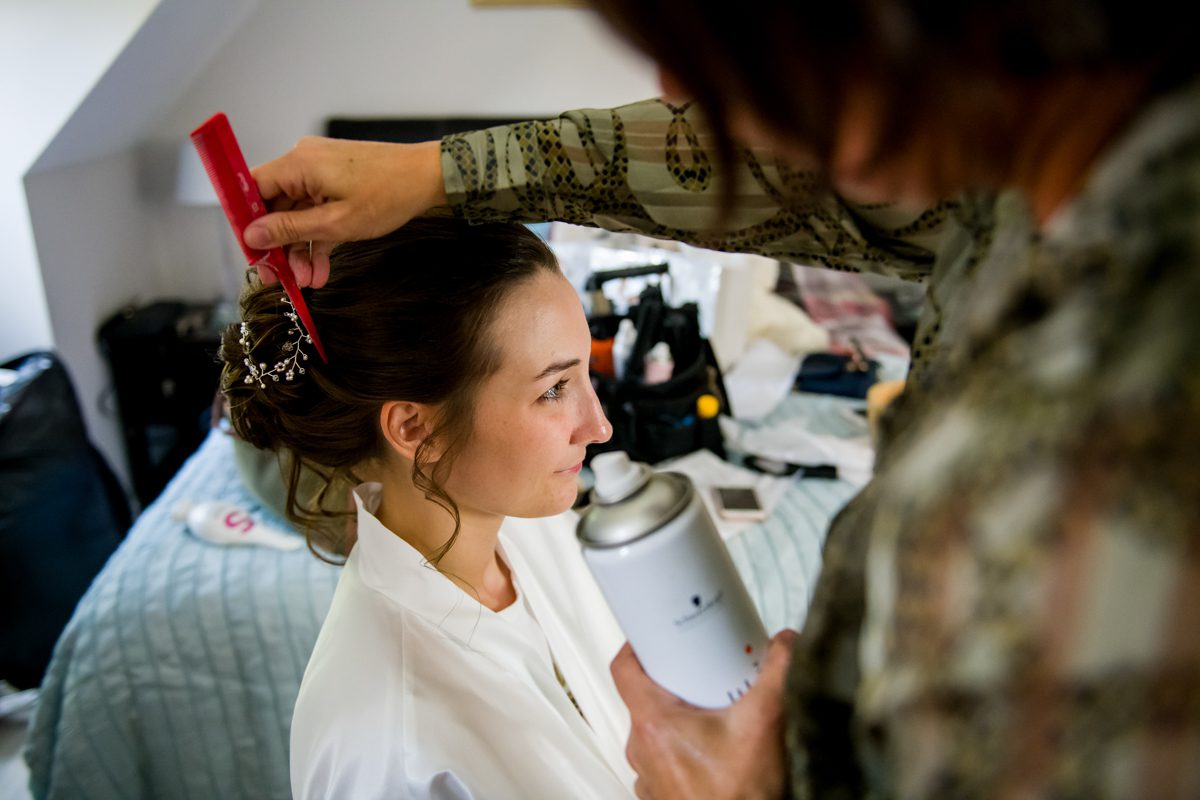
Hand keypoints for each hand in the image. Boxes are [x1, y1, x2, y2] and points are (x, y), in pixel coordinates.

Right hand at [244, 137, 447, 287]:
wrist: (429, 178)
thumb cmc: (389, 195)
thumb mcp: (336, 223)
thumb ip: (290, 229)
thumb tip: (250, 235)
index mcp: (298, 164)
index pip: (252, 189)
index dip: (247, 224)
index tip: (253, 255)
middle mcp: (303, 162)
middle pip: (274, 207)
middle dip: (280, 247)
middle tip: (281, 280)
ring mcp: (320, 172)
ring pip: (297, 215)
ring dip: (301, 249)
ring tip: (309, 282)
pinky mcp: (335, 183)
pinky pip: (316, 212)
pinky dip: (318, 239)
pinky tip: (321, 270)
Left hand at [611, 629, 797, 799]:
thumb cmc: (743, 796)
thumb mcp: (765, 722)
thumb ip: (777, 674)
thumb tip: (784, 644)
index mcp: (655, 723)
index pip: (624, 668)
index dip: (637, 644)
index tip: (656, 634)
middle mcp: (642, 749)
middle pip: (646, 696)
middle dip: (675, 681)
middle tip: (703, 672)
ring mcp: (649, 774)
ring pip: (656, 729)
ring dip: (681, 717)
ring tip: (714, 710)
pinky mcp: (660, 792)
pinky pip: (664, 758)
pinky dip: (684, 747)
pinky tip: (713, 745)